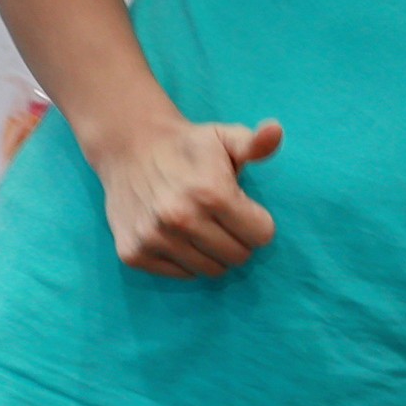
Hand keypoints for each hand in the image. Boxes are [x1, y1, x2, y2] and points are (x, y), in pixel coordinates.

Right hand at [83, 115, 282, 275]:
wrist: (129, 146)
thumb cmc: (188, 145)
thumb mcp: (225, 137)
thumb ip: (256, 143)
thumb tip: (275, 131)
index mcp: (211, 192)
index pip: (261, 235)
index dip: (257, 222)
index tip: (243, 209)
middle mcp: (181, 218)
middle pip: (238, 256)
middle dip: (238, 239)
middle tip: (223, 219)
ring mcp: (154, 238)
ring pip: (211, 270)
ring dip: (213, 253)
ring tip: (201, 226)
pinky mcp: (133, 252)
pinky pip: (181, 274)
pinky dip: (185, 260)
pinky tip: (177, 234)